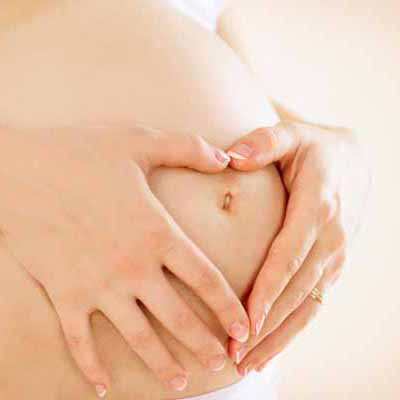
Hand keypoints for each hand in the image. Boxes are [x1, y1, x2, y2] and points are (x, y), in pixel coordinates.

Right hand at [0, 124, 249, 395]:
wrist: (18, 167)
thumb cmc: (80, 152)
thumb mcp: (140, 141)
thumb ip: (188, 148)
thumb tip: (226, 158)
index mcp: (156, 233)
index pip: (205, 278)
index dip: (228, 306)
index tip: (243, 328)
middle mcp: (133, 267)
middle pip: (178, 317)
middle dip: (203, 343)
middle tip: (222, 362)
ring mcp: (97, 285)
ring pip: (137, 337)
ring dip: (161, 364)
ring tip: (180, 384)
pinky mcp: (63, 294)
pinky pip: (79, 341)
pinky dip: (91, 366)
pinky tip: (103, 388)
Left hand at [225, 120, 370, 372]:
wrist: (351, 161)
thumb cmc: (313, 148)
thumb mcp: (291, 134)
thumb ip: (264, 142)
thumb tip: (231, 158)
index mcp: (317, 207)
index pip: (289, 256)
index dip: (268, 290)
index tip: (244, 321)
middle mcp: (331, 238)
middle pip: (296, 291)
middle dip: (266, 325)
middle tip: (234, 353)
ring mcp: (335, 256)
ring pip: (306, 306)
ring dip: (277, 337)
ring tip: (246, 364)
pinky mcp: (332, 266)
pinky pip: (312, 304)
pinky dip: (292, 330)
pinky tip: (269, 349)